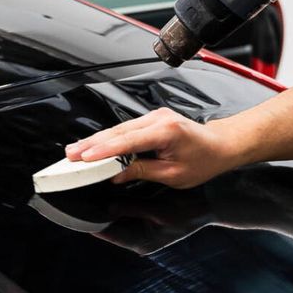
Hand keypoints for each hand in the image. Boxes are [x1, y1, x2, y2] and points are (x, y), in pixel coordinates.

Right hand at [64, 107, 242, 189]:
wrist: (222, 145)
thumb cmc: (204, 160)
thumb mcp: (173, 175)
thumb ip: (142, 171)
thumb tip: (116, 173)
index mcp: (166, 131)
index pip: (127, 142)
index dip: (103, 151)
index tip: (84, 158)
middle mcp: (158, 119)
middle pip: (117, 132)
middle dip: (91, 144)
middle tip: (70, 155)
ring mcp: (154, 117)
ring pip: (119, 129)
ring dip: (97, 141)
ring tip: (76, 151)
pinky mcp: (152, 120)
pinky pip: (126, 129)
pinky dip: (110, 138)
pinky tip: (95, 146)